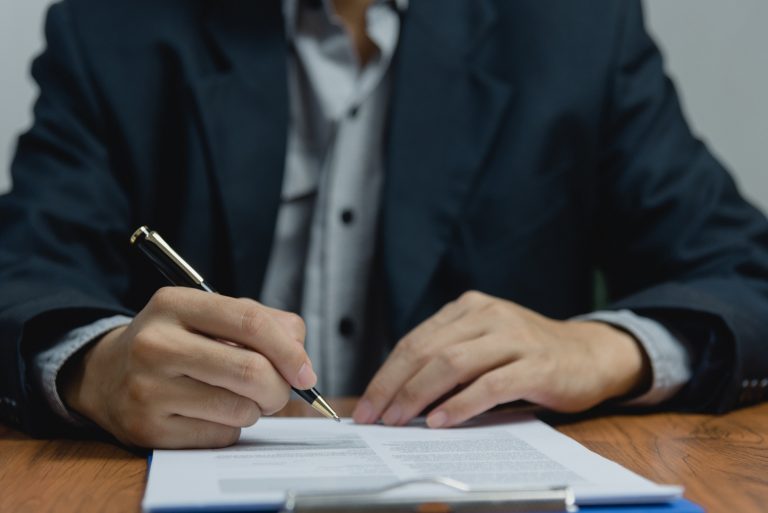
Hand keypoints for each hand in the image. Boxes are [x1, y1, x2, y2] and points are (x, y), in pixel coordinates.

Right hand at [60, 287, 315, 447]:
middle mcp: (155, 343)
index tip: (306, 372)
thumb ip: (264, 323)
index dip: (289, 350)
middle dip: (279, 388)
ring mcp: (147, 389)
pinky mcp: (148, 430)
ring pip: (240, 409)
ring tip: (239, 398)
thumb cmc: (178, 342)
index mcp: (175, 304)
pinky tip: (211, 414)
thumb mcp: (210, 316)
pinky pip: (220, 435)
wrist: (107, 375)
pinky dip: (231, 428)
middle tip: (279, 392)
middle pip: (250, 371)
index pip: (250, 322)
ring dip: (255, 409)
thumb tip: (301, 359)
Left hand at [353, 291, 649, 428]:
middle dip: (394, 386)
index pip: (415, 340)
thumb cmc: (528, 354)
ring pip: (452, 364)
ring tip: (400, 421)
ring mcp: (514, 338)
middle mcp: (488, 316)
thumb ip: (448, 357)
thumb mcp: (485, 343)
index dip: (386, 374)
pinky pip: (490, 384)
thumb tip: (399, 395)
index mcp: (469, 308)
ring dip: (419, 395)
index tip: (368, 404)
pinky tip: (441, 421)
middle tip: (374, 417)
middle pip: (427, 350)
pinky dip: (461, 404)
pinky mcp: (536, 365)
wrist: (589, 354)